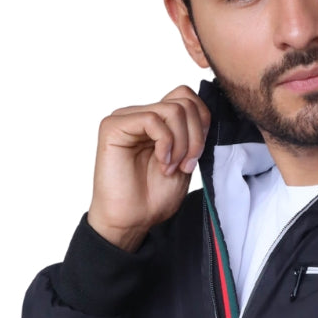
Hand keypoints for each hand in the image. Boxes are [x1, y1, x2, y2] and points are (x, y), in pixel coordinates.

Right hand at [87, 86, 209, 250]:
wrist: (132, 220)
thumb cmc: (154, 196)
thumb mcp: (186, 162)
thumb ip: (192, 136)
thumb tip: (204, 114)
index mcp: (160, 122)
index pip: (187, 97)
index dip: (202, 122)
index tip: (197, 155)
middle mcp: (142, 115)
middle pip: (185, 101)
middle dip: (195, 137)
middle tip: (186, 165)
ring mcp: (127, 118)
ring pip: (173, 110)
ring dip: (181, 144)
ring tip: (171, 168)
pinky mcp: (113, 126)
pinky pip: (152, 119)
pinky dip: (165, 143)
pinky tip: (161, 162)